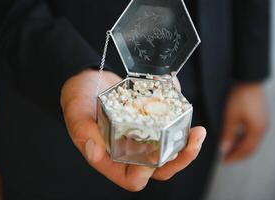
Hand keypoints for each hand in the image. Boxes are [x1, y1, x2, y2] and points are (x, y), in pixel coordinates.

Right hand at [61, 69, 206, 190]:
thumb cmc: (77, 98)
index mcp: (110, 158)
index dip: (146, 173)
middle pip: (159, 167)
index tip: (156, 153)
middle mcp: (129, 151)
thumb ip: (82, 131)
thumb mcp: (76, 113)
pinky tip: (180, 98)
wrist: (88, 79)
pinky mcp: (149, 121)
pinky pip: (168, 125)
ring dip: (185, 142)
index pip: (133, 178)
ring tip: (198, 130)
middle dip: (180, 158)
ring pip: (169, 150)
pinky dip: (178, 116)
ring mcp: (141, 136)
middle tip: (194, 139)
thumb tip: (94, 153)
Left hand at [220, 83, 266, 162]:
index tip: (224, 161)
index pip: (245, 151)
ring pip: (250, 140)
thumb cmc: (240, 96)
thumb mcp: (230, 117)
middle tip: (225, 157)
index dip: (234, 157)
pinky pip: (251, 132)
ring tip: (227, 147)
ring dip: (239, 146)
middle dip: (237, 153)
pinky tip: (234, 135)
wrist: (248, 79)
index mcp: (256, 131)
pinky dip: (242, 137)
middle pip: (250, 147)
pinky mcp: (259, 116)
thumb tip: (224, 149)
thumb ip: (227, 135)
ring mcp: (262, 122)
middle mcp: (262, 128)